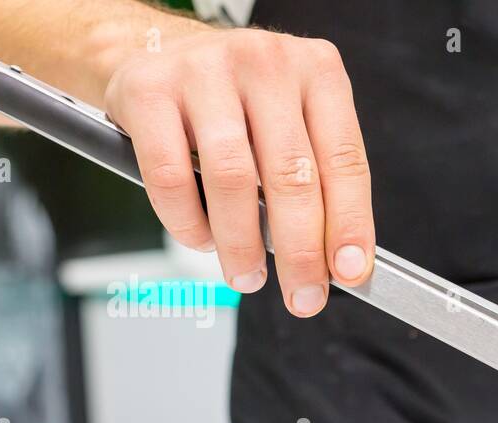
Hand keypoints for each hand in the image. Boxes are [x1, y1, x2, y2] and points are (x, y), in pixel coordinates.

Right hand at [104, 26, 373, 315]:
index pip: (345, 160)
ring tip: (247, 275)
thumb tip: (338, 261)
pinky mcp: (148, 90)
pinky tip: (201, 239)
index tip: (349, 272)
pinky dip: (188, 222)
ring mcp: (204, 71)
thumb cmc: (238, 102)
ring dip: (241, 244)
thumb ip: (319, 182)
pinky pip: (171, 176)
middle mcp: (266, 63)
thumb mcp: (293, 124)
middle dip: (300, 252)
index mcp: (318, 72)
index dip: (349, 224)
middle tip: (302, 295)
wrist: (159, 52)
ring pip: (232, 180)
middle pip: (291, 176)